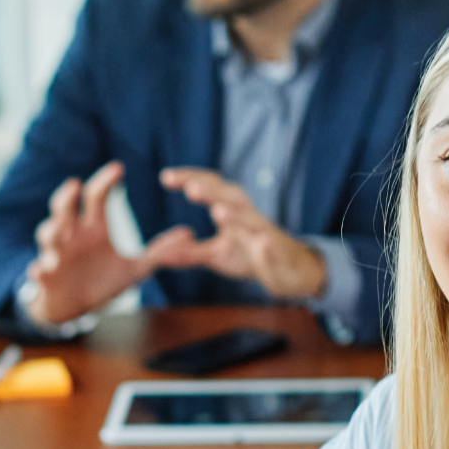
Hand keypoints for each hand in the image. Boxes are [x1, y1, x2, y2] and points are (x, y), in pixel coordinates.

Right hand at [25, 162, 151, 324]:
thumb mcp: (136, 269)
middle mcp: (72, 235)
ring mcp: (56, 254)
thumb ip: (159, 252)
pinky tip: (42, 270)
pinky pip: (39, 271)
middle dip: (67, 198)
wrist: (76, 306)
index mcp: (93, 228)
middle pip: (64, 208)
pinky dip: (39, 270)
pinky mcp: (46, 276)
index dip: (105, 181)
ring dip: (50, 232)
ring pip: (47, 235)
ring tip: (57, 232)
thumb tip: (190, 235)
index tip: (119, 167)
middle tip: (74, 186)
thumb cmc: (103, 279)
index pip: (97, 196)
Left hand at [145, 167, 326, 300]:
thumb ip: (189, 252)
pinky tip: (262, 244)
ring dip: (236, 215)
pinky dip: (268, 247)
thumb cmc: (250, 257)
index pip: (211, 186)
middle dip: (211, 191)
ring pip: (252, 220)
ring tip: (218, 211)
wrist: (290, 272)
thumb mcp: (216, 255)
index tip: (166, 177)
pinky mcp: (279, 255)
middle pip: (231, 196)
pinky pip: (274, 249)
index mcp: (233, 210)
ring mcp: (266, 235)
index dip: (191, 179)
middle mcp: (250, 216)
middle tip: (189, 188)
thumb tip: (158, 253)